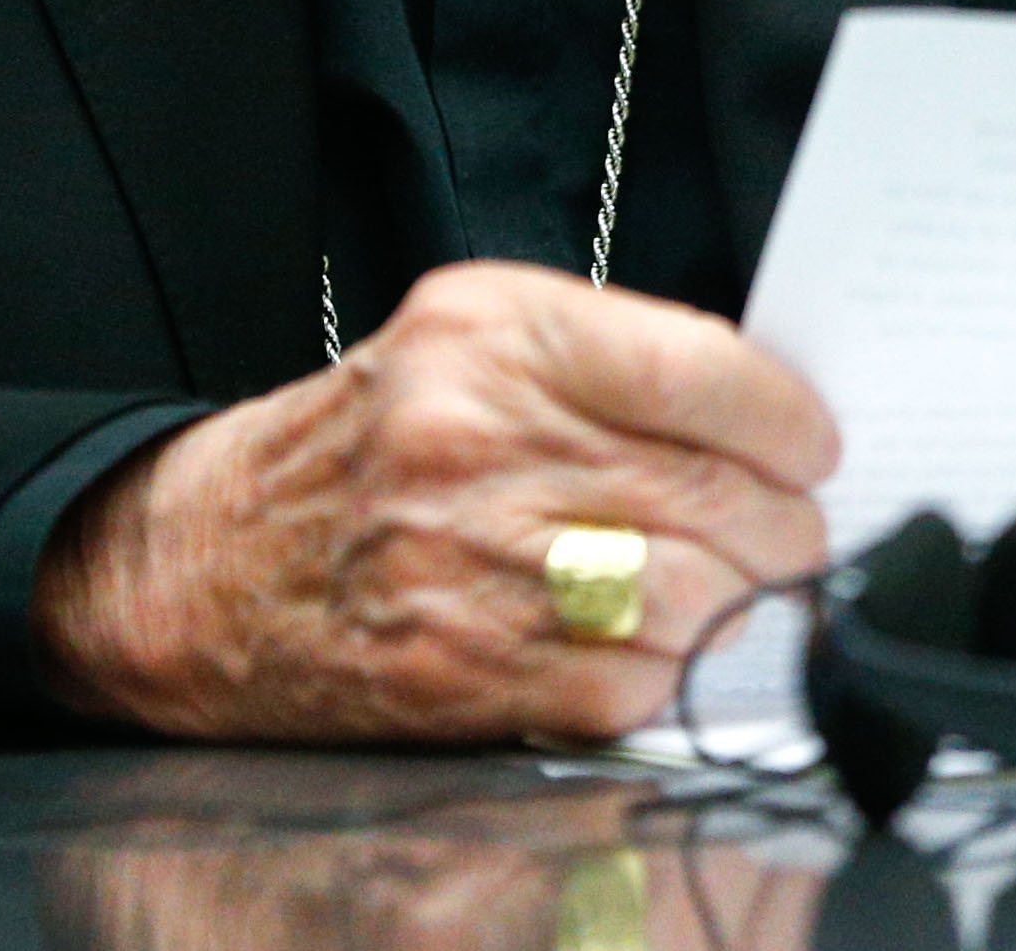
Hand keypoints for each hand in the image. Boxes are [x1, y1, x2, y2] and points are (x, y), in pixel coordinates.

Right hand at [30, 260, 840, 744]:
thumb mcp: (463, 339)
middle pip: (720, 492)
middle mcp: (478, 435)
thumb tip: (767, 416)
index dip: (791, 422)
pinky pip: (637, 683)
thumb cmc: (360, 449)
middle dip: (786, 525)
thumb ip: (608, 357)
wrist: (202, 563)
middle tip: (793, 532)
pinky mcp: (466, 667)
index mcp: (492, 332)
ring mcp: (472, 558)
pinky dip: (671, 674)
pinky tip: (653, 646)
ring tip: (733, 588)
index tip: (814, 446)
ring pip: (698, 595)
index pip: (707, 370)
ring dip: (743, 604)